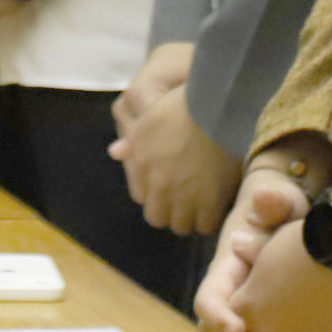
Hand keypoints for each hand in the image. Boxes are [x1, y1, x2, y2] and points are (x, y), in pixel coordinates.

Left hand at [110, 46, 239, 234]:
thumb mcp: (149, 117)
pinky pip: (205, 226)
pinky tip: (216, 205)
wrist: (217, 107)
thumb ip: (132, 140)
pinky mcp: (210, 201)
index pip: (140, 197)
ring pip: (181, 226)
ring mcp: (183, 195)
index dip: (154, 193)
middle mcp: (158, 184)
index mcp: (141, 164)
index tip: (168, 186)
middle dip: (169, 210)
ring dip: (189, 217)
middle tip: (184, 198)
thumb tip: (113, 152)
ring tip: (201, 203)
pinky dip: (210, 219)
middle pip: (157, 217)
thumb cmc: (184, 105)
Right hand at [197, 165, 315, 331]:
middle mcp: (238, 304)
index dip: (217, 317)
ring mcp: (261, 320)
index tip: (237, 329)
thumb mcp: (280, 203)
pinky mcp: (286, 329)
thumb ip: (273, 202)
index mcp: (227, 274)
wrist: (305, 225)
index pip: (209, 300)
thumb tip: (264, 197)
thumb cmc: (282, 211)